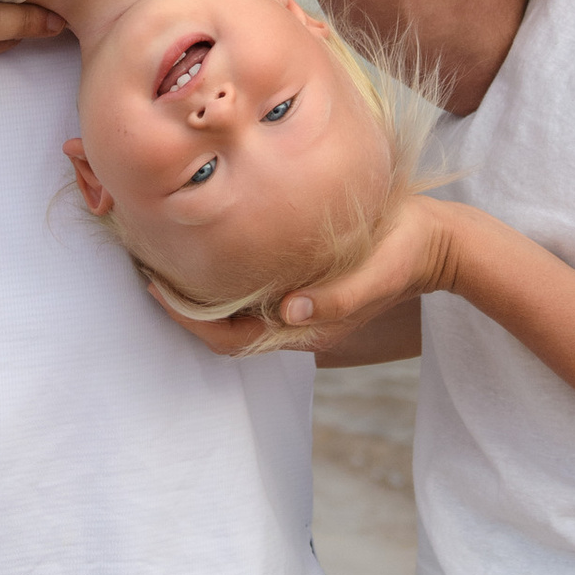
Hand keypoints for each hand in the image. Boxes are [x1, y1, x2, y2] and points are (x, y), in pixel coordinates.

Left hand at [143, 191, 460, 351]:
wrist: (436, 241)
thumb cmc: (406, 255)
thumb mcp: (377, 274)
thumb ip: (338, 298)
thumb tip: (290, 308)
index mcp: (302, 327)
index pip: (227, 338)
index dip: (185, 318)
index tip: (153, 284)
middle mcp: (288, 318)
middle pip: (216, 323)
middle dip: (175, 299)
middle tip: (138, 258)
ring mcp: (291, 300)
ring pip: (226, 302)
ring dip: (191, 282)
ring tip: (157, 245)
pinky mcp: (295, 277)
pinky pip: (243, 282)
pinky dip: (215, 267)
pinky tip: (199, 236)